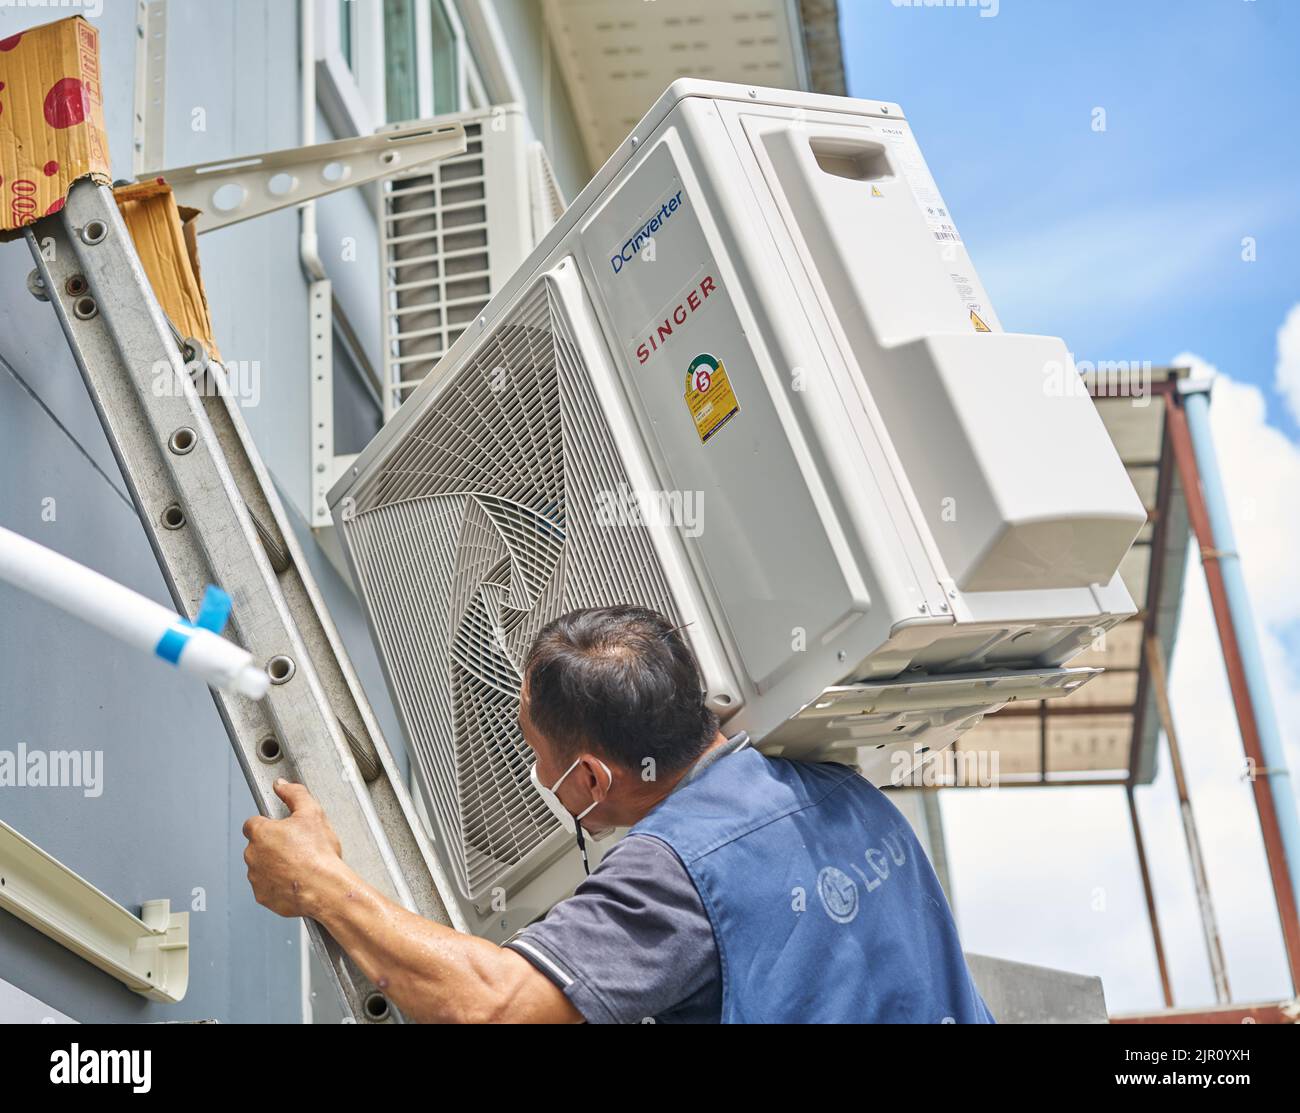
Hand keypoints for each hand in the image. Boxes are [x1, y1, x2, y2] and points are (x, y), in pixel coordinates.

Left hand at [242, 780, 344, 917]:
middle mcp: (252, 855)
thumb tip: (282, 784)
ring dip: (275, 865)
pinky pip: (267, 887)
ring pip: (262, 867)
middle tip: (297, 847)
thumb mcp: (312, 813)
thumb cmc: (318, 854)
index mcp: (261, 833)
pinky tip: (296, 880)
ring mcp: (256, 877)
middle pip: (258, 846)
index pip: (253, 823)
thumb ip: (294, 794)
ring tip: (299, 865)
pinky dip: (278, 884)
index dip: (269, 824)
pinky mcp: (262, 896)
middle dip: (273, 846)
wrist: (324, 888)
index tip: (282, 829)